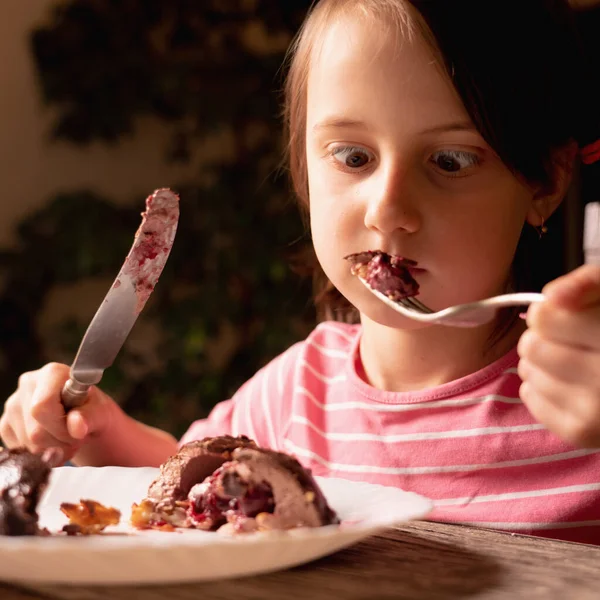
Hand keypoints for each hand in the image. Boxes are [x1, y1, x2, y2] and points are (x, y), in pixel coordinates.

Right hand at [0, 363, 117, 461]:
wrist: (84, 418)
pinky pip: (18, 448)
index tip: (78, 432)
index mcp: (52, 373)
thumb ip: (90, 417)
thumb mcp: (100, 412)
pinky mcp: (6, 422)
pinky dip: (38, 452)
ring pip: (26, 443)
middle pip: (35, 430)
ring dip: (50, 449)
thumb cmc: (93, 410)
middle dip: (59, 442)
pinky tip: (52, 441)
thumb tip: (76, 426)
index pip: (43, 406)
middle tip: (76, 438)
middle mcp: (28, 383)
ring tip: (66, 438)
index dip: (60, 428)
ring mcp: (13, 403)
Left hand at [518, 265, 599, 446]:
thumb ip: (586, 282)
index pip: (543, 319)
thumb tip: (552, 296)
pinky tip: (569, 384)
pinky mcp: (580, 433)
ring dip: (541, 363)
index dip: (548, 312)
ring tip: (571, 361)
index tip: (565, 315)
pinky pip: (529, 397)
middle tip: (568, 340)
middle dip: (543, 338)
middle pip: (531, 347)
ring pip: (527, 371)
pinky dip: (541, 387)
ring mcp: (594, 413)